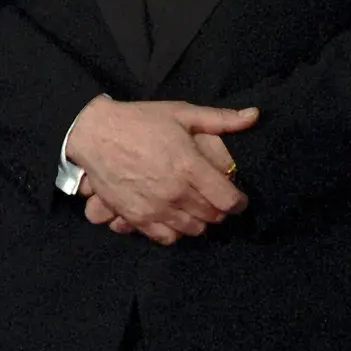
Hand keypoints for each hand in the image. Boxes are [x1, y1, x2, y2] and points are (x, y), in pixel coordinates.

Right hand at [79, 130, 240, 241]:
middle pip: (212, 217)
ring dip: (199, 221)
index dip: (239, 202)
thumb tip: (255, 115)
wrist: (95, 134)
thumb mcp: (181, 113)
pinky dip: (176, 231)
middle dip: (220, 210)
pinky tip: (175, 216)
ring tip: (196, 206)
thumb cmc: (140, 121)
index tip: (238, 197)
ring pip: (193, 230)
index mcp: (189, 166)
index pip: (228, 200)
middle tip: (215, 198)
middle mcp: (175, 192)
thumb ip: (220, 119)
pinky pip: (167, 238)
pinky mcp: (137, 218)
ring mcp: (155, 208)